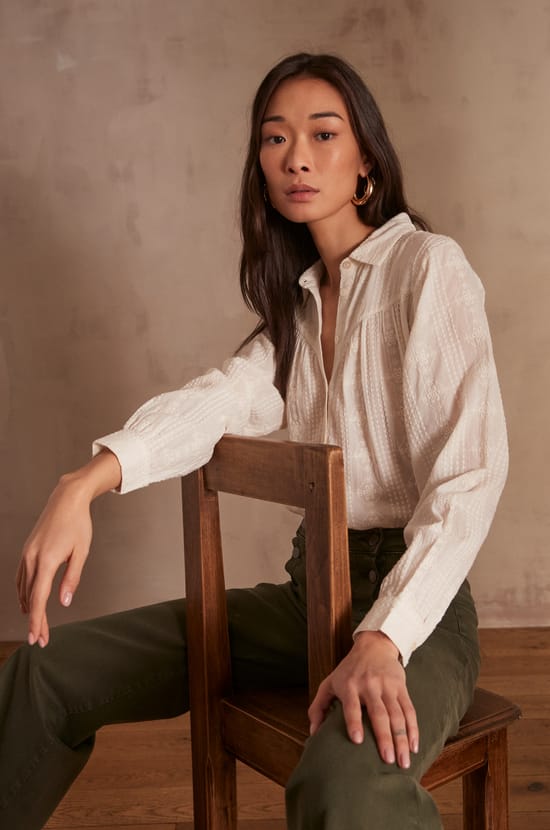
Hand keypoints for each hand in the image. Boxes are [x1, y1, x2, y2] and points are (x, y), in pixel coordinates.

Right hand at [16, 449, 120, 647]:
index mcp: (46, 561)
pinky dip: (23, 592)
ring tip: (36, 625)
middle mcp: (32, 559)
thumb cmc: (78, 525)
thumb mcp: (81, 552)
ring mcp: (27, 554)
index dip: (37, 621)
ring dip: (28, 608)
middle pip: (29, 598)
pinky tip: (28, 601)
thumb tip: (63, 602)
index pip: (38, 599)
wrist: (67, 499)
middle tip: (39, 639)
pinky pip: (21, 576)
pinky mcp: (27, 550)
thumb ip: (71, 579)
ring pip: (23, 588)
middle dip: (34, 620)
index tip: (36, 638)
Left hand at [308, 630, 418, 768]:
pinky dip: (413, 728)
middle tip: (388, 759)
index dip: (354, 722)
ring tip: (403, 761)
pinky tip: (414, 746)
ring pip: (397, 714)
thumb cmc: (348, 670)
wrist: (373, 646)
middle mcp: (369, 685)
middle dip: (384, 737)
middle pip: (379, 713)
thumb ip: (318, 707)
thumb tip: (313, 733)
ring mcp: (387, 686)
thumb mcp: (329, 683)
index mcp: (349, 686)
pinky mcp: (400, 686)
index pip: (351, 706)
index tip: (357, 740)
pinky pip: (409, 709)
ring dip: (402, 738)